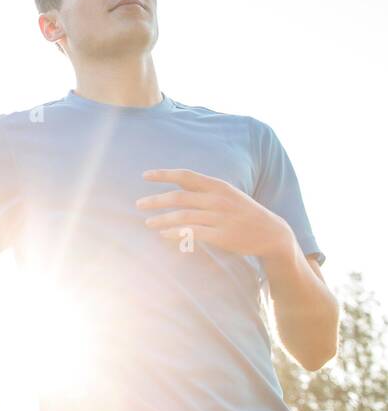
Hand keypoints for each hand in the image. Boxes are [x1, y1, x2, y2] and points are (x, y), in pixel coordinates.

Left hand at [136, 168, 294, 260]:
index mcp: (218, 186)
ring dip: (161, 219)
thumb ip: (203, 189)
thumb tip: (176, 183)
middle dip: (155, 200)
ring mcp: (220, 218)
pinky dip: (175, 233)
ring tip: (148, 222)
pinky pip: (193, 233)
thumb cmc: (242, 212)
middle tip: (138, 204)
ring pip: (183, 216)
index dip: (164, 174)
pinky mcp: (222, 236)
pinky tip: (163, 234)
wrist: (271, 233)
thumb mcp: (226, 193)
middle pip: (179, 197)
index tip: (145, 175)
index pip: (186, 176)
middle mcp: (218, 199)